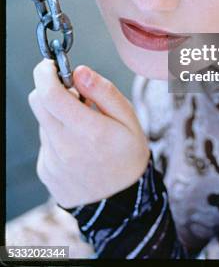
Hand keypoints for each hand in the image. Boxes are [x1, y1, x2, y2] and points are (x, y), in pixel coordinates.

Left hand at [28, 59, 149, 208]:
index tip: (50, 65)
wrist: (122, 203)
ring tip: (83, 128)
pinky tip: (78, 147)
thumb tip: (79, 71)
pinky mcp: (45, 171)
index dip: (45, 73)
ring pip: (43, 121)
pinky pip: (45, 142)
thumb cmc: (129, 155)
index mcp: (89, 131)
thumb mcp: (129, 119)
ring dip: (58, 115)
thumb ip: (104, 92)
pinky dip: (58, 136)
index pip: (50, 94)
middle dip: (50, 88)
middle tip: (72, 92)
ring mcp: (52, 161)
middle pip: (38, 103)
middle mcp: (65, 147)